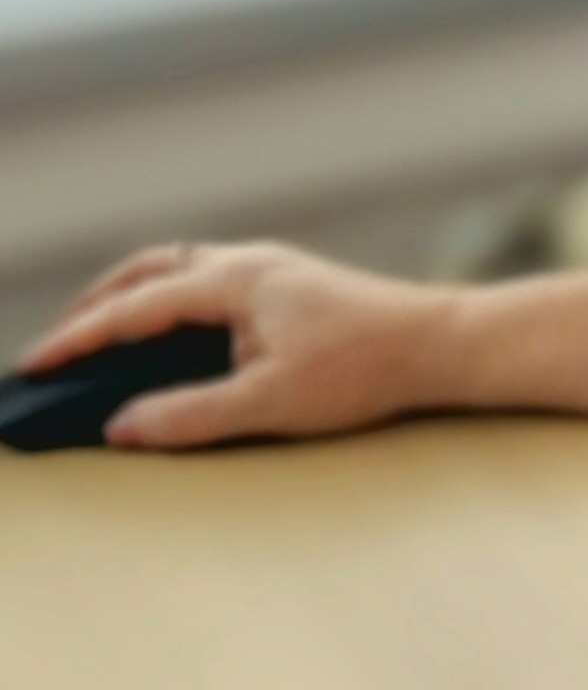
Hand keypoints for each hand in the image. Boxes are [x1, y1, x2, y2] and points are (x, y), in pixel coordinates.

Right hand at [17, 240, 459, 450]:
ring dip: (135, 298)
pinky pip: (211, 281)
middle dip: (98, 307)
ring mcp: (272, 270)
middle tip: (61, 348)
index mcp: (234, 280)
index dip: (79, 339)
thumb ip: (191, 415)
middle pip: (149, 272)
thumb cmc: (366, 369)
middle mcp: (248, 262)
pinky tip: (175, 334)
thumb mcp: (271, 403)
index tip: (35, 366)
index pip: (134, 308)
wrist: (444, 345)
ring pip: (181, 270)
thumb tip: (123, 427)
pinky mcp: (292, 286)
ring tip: (104, 337)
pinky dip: (173, 301)